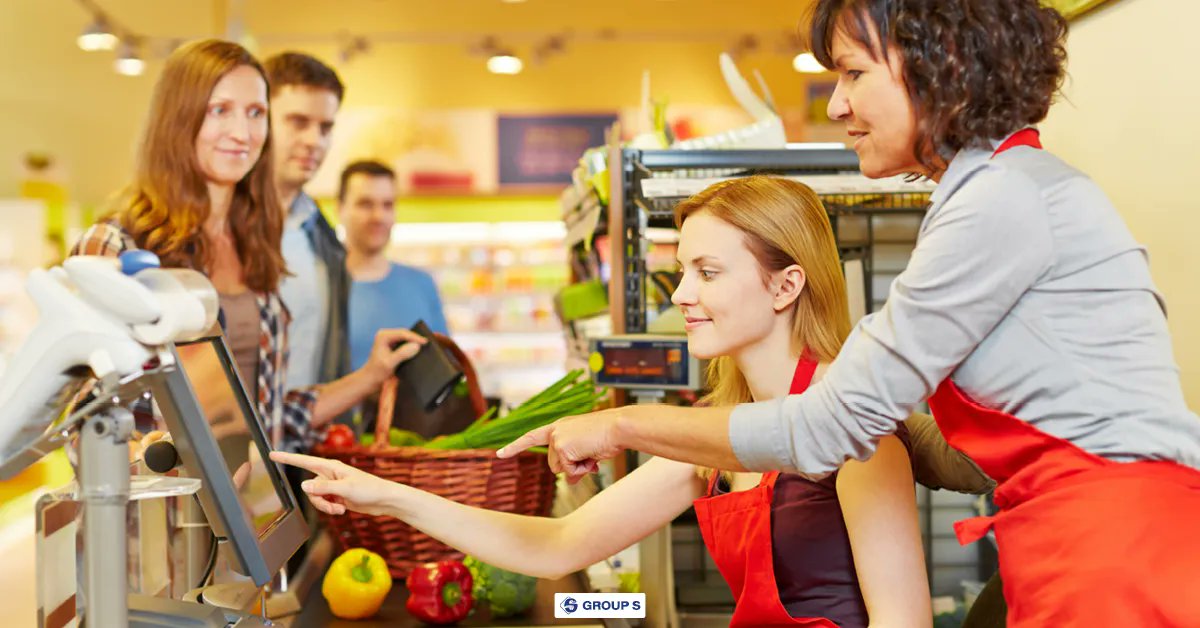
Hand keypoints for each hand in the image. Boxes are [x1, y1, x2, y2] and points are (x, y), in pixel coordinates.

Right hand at [269, 451, 398, 516]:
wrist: (384, 500)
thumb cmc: (369, 489)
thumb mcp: (345, 489)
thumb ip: (323, 488)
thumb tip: (303, 486)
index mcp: (330, 467)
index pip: (304, 461)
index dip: (287, 458)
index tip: (271, 454)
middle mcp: (329, 474)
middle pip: (310, 489)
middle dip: (319, 501)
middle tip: (335, 506)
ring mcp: (332, 485)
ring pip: (316, 498)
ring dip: (326, 507)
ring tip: (340, 509)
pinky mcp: (336, 495)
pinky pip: (324, 504)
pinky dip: (331, 509)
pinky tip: (343, 509)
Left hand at [362, 328, 426, 386]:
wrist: (371, 378)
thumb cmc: (377, 372)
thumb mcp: (390, 363)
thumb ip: (402, 354)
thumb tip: (416, 346)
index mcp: (383, 336)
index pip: (403, 333)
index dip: (415, 337)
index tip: (425, 342)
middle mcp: (385, 334)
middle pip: (405, 333)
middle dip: (416, 338)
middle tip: (428, 344)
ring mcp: (389, 338)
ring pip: (406, 337)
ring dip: (414, 341)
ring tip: (425, 346)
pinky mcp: (392, 343)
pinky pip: (405, 342)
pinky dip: (411, 345)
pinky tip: (418, 350)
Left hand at [497, 406, 625, 483]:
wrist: (619, 427)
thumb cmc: (608, 436)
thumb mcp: (588, 451)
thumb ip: (575, 462)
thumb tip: (570, 481)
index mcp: (560, 426)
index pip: (532, 437)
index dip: (515, 446)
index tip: (499, 454)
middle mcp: (555, 430)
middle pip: (553, 465)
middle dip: (572, 467)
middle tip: (591, 457)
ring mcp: (557, 438)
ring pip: (560, 470)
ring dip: (578, 468)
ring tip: (593, 454)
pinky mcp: (562, 447)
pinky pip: (570, 471)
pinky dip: (582, 469)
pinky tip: (592, 456)